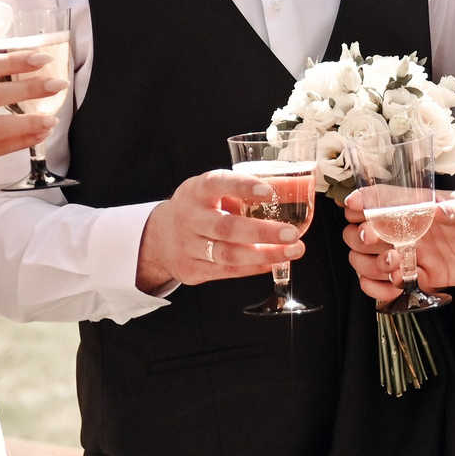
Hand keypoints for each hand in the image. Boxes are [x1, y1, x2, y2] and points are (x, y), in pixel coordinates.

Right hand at [134, 170, 306, 292]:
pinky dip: (254, 267)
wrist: (159, 237)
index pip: (217, 184)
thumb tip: (295, 188)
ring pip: (228, 255)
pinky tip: (275, 261)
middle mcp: (189, 218)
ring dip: (264, 254)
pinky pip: (227, 271)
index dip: (242, 187)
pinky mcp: (191, 269)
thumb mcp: (213, 190)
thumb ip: (246, 190)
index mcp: (196, 191)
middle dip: (262, 232)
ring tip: (293, 251)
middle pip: (226, 227)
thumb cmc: (199, 208)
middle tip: (291, 233)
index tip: (267, 191)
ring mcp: (188, 246)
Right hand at [343, 188, 454, 303]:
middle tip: (374, 238)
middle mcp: (407, 229)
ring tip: (391, 264)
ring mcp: (412, 254)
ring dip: (369, 265)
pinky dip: (382, 288)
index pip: (379, 200)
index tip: (353, 206)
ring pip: (368, 261)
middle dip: (360, 237)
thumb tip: (437, 211)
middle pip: (362, 233)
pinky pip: (390, 285)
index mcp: (416, 205)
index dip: (361, 202)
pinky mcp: (422, 277)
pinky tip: (395, 285)